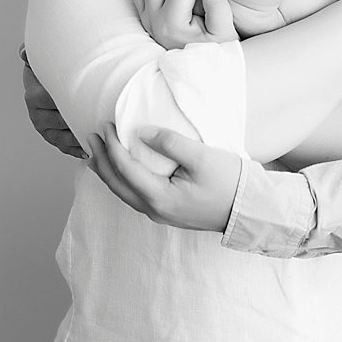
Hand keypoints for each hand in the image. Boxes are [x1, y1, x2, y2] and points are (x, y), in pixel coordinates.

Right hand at [21, 46, 87, 158]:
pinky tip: (89, 149)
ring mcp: (44, 128)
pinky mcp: (52, 137)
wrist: (44, 80)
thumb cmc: (46, 70)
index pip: (53, 101)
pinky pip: (65, 147)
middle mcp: (37, 114)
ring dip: (80, 138)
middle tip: (100, 119)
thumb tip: (23, 52)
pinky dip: (77, 150)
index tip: (89, 99)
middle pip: (61, 121)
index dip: (71, 100)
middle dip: (79, 120)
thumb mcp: (40, 58)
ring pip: (64, 137)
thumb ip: (33, 54)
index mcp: (34, 96)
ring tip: (98, 136)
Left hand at [87, 123, 239, 232]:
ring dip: (109, 173)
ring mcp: (161, 215)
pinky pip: (135, 196)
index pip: (125, 168)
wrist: (249, 210)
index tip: (106, 126)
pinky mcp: (168, 213)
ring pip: (124, 193)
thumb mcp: (202, 157)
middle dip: (101, 161)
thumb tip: (141, 133)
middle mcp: (155, 210)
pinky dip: (122, 181)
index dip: (112, 146)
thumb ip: (170, 143)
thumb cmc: (229, 183)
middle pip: (117, 185)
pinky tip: (123, 171)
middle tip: (92, 138)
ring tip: (97, 155)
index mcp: (159, 198)